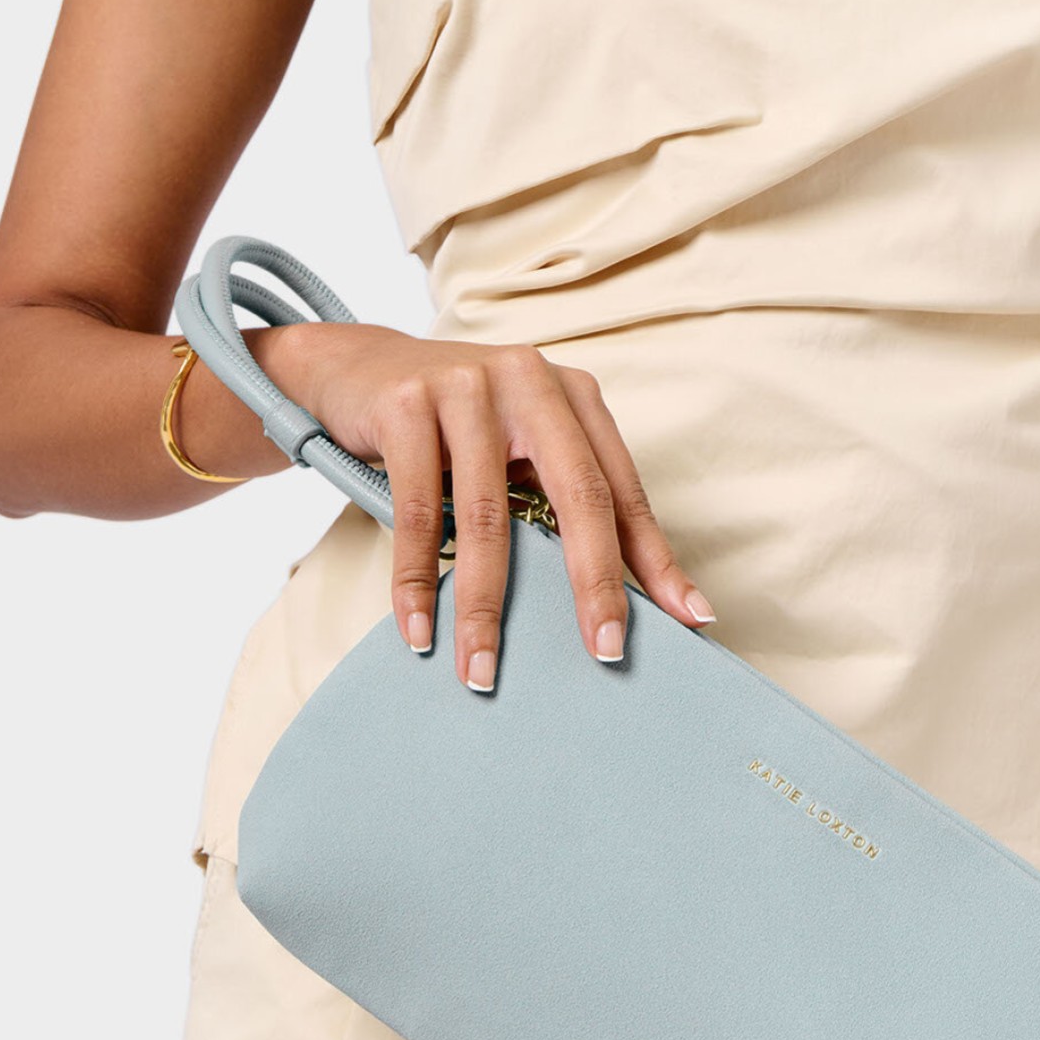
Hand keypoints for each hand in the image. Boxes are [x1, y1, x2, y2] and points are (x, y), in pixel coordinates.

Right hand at [258, 320, 716, 691]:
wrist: (352, 368)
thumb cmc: (449, 427)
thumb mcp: (516, 450)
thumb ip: (558, 501)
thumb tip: (610, 597)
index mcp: (573, 397)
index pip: (622, 491)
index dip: (655, 559)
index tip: (687, 620)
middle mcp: (531, 381)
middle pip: (578, 498)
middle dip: (594, 584)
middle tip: (604, 652)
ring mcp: (467, 386)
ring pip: (488, 518)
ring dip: (484, 608)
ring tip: (482, 672)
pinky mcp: (407, 404)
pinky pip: (418, 512)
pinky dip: (417, 581)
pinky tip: (419, 630)